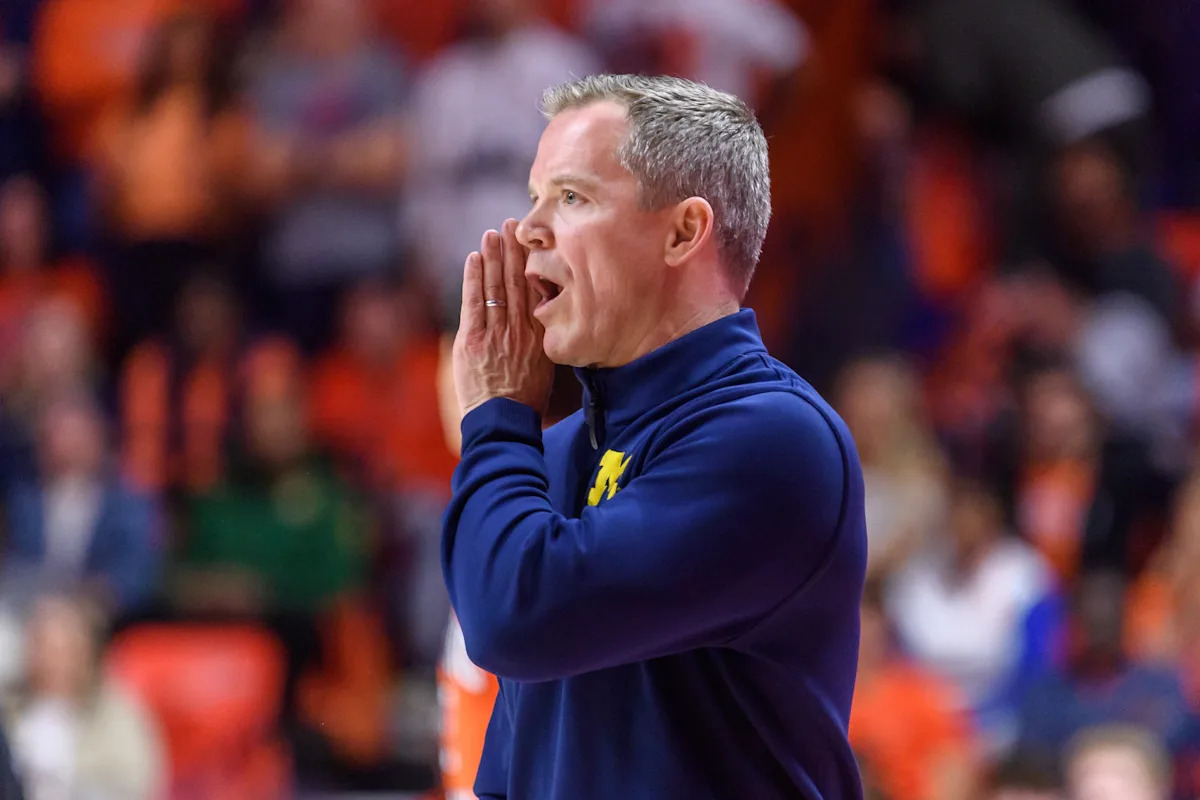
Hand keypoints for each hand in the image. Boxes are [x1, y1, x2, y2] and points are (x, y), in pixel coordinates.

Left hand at [453, 219, 553, 418]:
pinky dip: (474, 278)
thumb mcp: (544, 365)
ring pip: (496, 286)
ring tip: (492, 233)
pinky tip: (474, 258)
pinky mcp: (473, 340)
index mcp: (539, 335)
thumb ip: (541, 337)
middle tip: (511, 224)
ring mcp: (496, 333)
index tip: (530, 243)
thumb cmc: (525, 399)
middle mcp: (520, 329)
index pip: (535, 291)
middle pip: (517, 281)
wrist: (504, 421)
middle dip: (513, 250)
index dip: (531, 264)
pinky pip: (474, 301)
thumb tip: (542, 316)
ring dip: (493, 257)